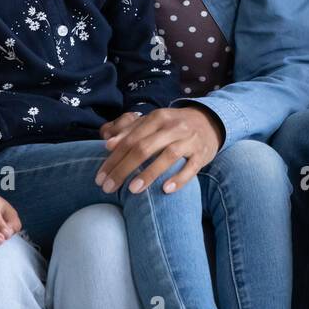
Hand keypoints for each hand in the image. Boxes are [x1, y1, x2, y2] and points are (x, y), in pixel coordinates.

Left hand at [95, 106, 221, 194]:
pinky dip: (179, 179)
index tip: (100, 177)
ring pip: (167, 156)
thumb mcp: (152, 122)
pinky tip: (165, 190)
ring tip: (132, 190)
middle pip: (144, 147)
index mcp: (157, 118)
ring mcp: (189, 140)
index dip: (113, 159)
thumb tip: (107, 144)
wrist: (209, 122)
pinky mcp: (202, 154)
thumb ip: (129, 130)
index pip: (130, 139)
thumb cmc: (172, 126)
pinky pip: (191, 167)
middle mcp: (173, 127)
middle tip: (108, 188)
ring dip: (148, 173)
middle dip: (123, 169)